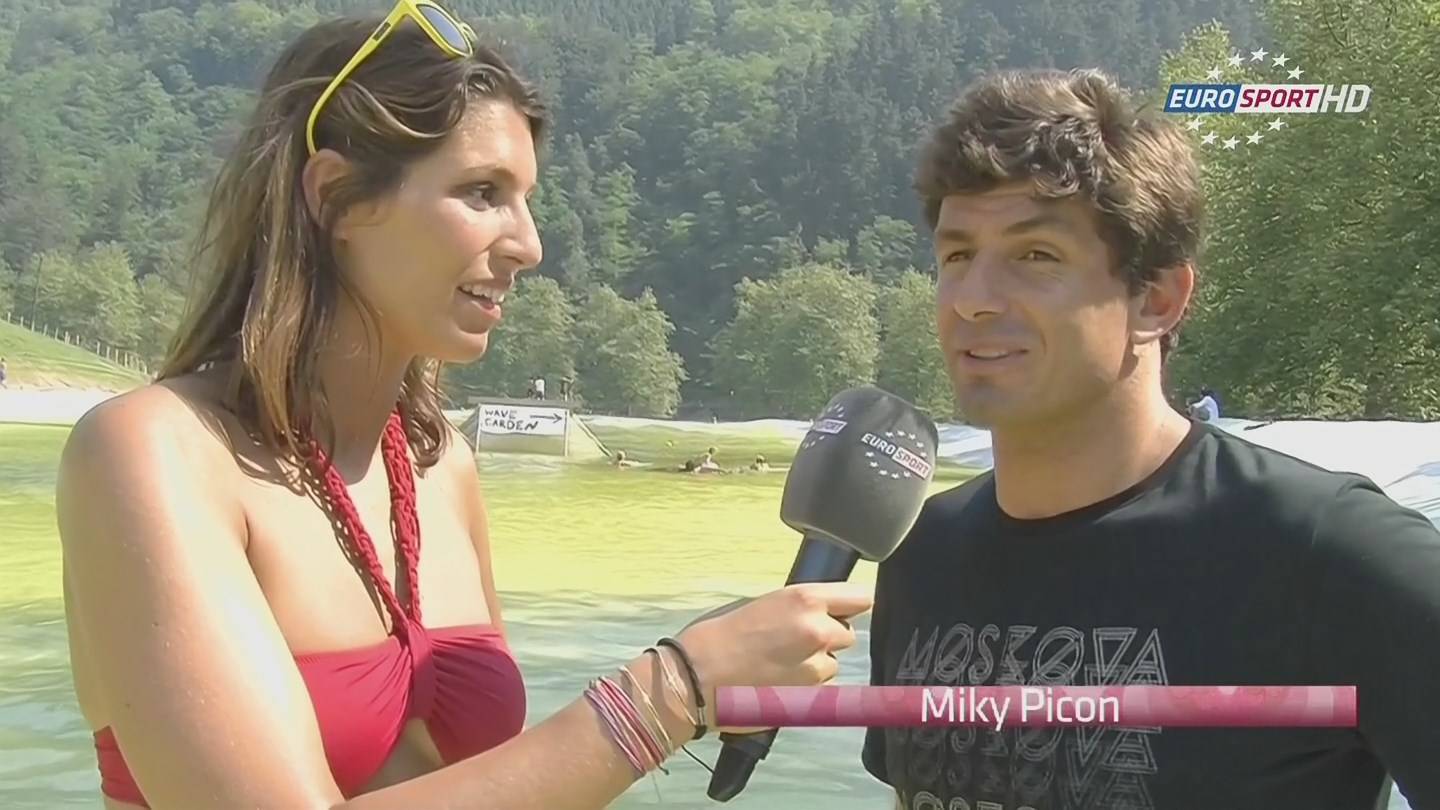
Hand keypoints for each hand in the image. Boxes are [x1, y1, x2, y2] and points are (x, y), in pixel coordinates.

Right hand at [673, 582, 872, 719]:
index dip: (849, 605)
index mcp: (805, 600)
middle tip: (796, 640)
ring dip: (816, 663)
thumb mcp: (764, 603)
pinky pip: (821, 688)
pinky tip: (777, 682)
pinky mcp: (810, 698)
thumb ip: (798, 607)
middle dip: (828, 636)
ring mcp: (816, 668)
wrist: (697, 676)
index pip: (860, 598)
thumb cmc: (719, 636)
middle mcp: (818, 631)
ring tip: (780, 664)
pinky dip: (806, 687)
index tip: (842, 610)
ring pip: (833, 663)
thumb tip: (820, 612)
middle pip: (847, 633)